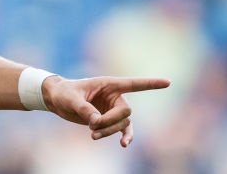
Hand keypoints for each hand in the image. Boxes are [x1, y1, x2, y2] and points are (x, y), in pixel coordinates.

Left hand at [42, 75, 169, 147]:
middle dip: (111, 121)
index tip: (169, 82)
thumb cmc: (64, 93)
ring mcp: (113, 108)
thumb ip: (85, 109)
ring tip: (92, 135)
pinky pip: (122, 129)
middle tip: (92, 126)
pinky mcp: (110, 119)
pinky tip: (123, 144)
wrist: (57, 100)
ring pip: (123, 123)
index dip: (151, 83)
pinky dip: (123, 136)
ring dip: (110, 131)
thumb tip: (97, 122)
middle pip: (125, 111)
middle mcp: (114, 96)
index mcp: (108, 84)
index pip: (133, 84)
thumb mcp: (71, 99)